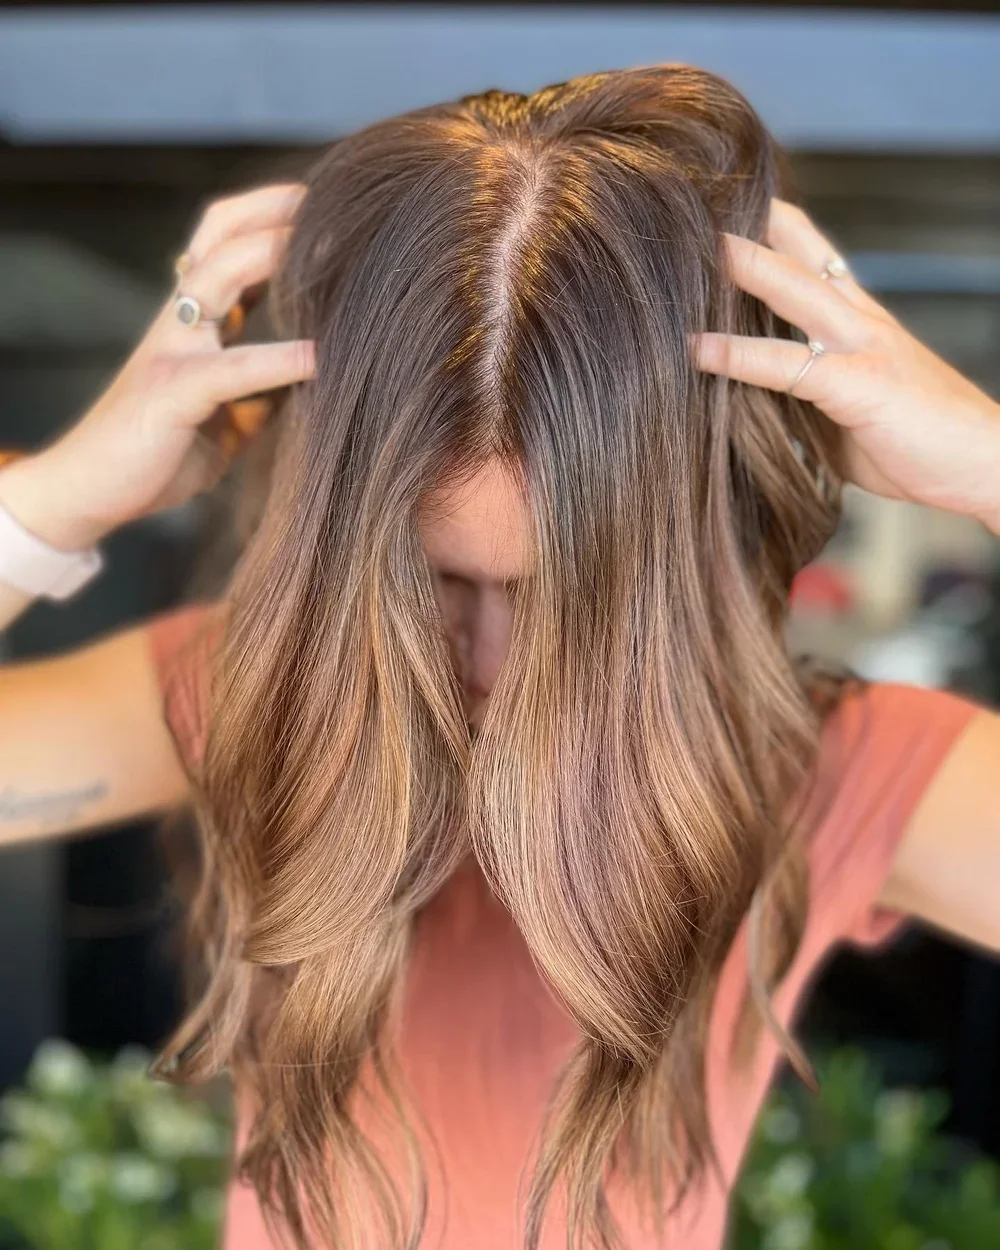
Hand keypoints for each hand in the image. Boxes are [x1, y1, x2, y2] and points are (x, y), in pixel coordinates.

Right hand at [0, 183, 315, 549]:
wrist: (92, 492)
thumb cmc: (157, 453)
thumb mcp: (224, 418)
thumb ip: (260, 391)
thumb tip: (310, 380)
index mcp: (193, 323)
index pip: (229, 244)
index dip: (275, 219)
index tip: (332, 213)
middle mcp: (179, 323)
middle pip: (221, 235)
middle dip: (276, 210)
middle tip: (339, 203)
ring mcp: (172, 351)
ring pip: (218, 276)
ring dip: (275, 254)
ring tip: (332, 249)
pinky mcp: (173, 394)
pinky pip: (232, 367)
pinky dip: (280, 360)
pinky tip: (321, 359)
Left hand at [691, 198, 999, 532]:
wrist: (985, 466)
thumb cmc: (917, 444)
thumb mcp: (850, 410)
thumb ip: (805, 393)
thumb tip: (750, 402)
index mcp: (861, 320)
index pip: (811, 257)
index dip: (771, 229)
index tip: (722, 210)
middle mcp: (861, 320)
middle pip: (800, 253)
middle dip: (748, 225)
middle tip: (693, 198)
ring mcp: (862, 347)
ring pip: (793, 290)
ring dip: (740, 268)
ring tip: (685, 251)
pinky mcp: (858, 385)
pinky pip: (785, 362)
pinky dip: (736, 354)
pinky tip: (695, 349)